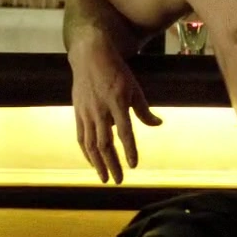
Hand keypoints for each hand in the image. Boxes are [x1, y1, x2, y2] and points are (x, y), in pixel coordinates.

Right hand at [70, 37, 161, 183]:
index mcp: (117, 103)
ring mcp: (87, 112)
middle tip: (119, 180)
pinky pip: (81, 137)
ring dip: (98, 163)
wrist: (90, 56)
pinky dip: (86, 152)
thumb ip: (144, 110)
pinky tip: (93, 162)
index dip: (129, 150)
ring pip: (91, 144)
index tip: (134, 165)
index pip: (124, 132)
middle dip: (112, 164)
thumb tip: (158, 124)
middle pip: (105, 143)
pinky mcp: (78, 113)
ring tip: (104, 178)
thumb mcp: (134, 88)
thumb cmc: (116, 72)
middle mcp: (100, 110)